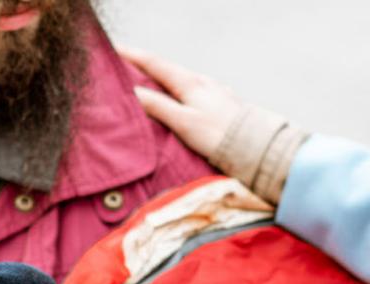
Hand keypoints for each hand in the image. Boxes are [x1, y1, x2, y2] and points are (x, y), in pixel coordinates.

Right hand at [120, 47, 245, 158]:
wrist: (256, 149)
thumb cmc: (218, 137)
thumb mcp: (182, 122)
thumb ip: (157, 106)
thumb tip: (132, 91)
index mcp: (190, 83)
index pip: (155, 64)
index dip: (133, 55)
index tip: (114, 48)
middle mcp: (204, 83)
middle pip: (168, 69)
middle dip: (146, 64)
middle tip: (126, 61)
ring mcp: (216, 92)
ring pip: (184, 79)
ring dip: (165, 77)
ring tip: (151, 79)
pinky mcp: (225, 104)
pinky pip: (197, 91)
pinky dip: (183, 90)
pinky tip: (186, 96)